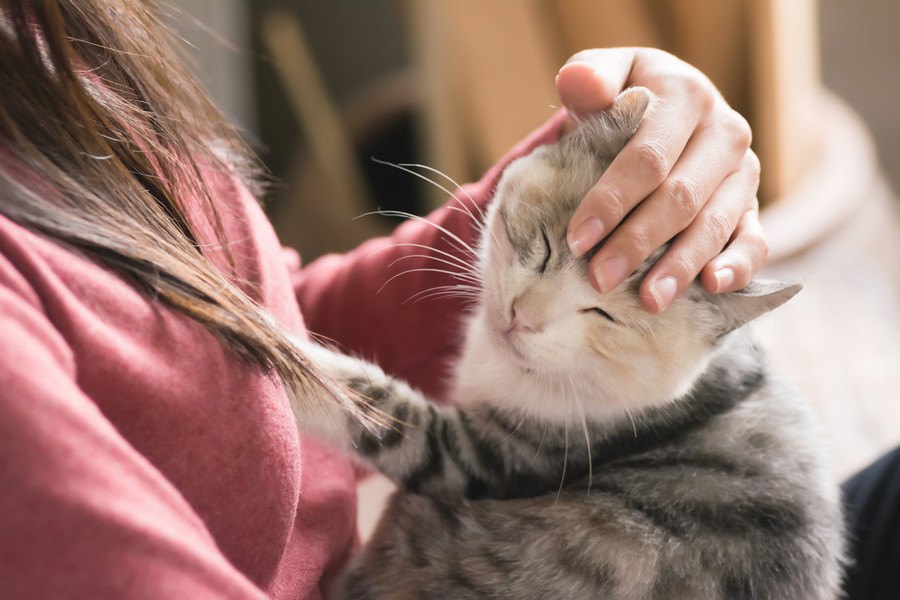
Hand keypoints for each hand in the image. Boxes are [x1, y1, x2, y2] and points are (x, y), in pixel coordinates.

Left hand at [559, 48, 767, 312]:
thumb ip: (588, 79)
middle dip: (638, 243)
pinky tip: (712, 288)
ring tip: (648, 301)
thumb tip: (580, 84)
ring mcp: (744, 173)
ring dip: (680, 266)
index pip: (648, 157)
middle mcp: (725, 133)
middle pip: (681, 197)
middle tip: (599, 279)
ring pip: (714, 225)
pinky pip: (755, 240)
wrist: (661, 109)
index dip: (612, 200)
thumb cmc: (620, 100)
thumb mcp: (603, 77)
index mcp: (687, 97)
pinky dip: (738, 266)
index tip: (578, 239)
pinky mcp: (752, 207)